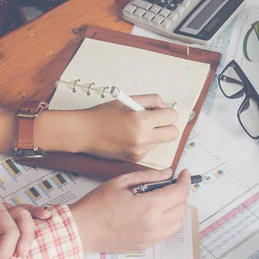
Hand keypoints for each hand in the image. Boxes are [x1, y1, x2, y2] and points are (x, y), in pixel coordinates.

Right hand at [41, 94, 178, 161]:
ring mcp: (140, 151)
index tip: (161, 111)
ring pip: (161, 142)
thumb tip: (165, 107)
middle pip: (173, 134)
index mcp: (141, 120)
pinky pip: (150, 149)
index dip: (168, 112)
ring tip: (136, 128)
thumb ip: (151, 101)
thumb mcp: (128, 100)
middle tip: (157, 121)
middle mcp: (143, 138)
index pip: (172, 116)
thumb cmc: (104, 114)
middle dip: (168, 126)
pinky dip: (145, 143)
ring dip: (155, 134)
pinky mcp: (135, 158)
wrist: (85, 132)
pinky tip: (130, 138)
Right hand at [70, 168, 189, 252]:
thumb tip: (168, 173)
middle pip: (182, 207)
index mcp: (149, 207)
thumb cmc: (97, 204)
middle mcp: (154, 225)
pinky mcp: (146, 246)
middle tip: (172, 184)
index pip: (180, 192)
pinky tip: (157, 213)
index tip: (184, 174)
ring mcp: (151, 238)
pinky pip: (167, 233)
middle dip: (181, 193)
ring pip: (178, 222)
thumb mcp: (121, 182)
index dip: (185, 181)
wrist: (82, 230)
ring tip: (165, 199)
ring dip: (176, 209)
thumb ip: (148, 176)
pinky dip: (169, 221)